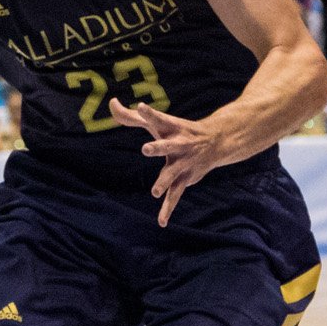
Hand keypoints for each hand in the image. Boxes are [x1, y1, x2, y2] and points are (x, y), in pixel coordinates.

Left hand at [109, 97, 222, 225]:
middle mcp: (177, 144)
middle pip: (166, 146)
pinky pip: (175, 196)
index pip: (157, 118)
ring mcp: (182, 163)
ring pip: (172, 174)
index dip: (149, 112)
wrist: (215, 142)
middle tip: (146, 148)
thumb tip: (111, 102)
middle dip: (157, 148)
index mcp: (169, 128)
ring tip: (155, 192)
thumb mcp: (157, 122)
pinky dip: (168, 209)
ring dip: (164, 182)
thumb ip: (130, 116)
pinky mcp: (185, 179)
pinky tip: (161, 222)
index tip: (141, 107)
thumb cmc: (177, 130)